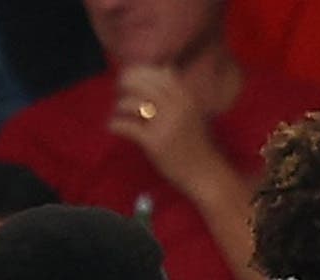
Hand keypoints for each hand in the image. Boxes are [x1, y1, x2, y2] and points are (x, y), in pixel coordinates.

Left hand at [108, 66, 223, 193]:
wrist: (206, 174)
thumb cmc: (198, 143)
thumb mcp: (193, 111)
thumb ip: (178, 92)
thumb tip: (164, 66)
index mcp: (186, 97)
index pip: (157, 73)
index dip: (139, 72)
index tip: (129, 77)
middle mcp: (177, 107)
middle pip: (142, 84)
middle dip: (126, 84)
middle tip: (118, 90)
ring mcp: (166, 125)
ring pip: (132, 103)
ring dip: (120, 106)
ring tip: (119, 112)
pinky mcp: (155, 143)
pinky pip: (127, 126)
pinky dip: (115, 125)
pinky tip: (113, 127)